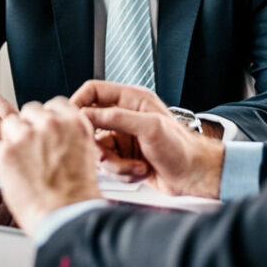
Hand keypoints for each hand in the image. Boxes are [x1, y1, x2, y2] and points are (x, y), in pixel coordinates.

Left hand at [0, 97, 101, 233]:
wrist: (67, 215)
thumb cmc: (77, 195)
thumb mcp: (85, 155)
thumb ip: (69, 139)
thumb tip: (56, 138)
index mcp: (73, 122)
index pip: (55, 104)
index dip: (46, 118)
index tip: (42, 128)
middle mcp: (50, 124)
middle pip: (29, 111)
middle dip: (27, 127)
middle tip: (27, 147)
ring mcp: (27, 136)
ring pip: (8, 124)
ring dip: (9, 139)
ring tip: (13, 159)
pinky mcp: (6, 153)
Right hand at [71, 80, 224, 198]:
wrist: (194, 175)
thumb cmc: (182, 148)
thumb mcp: (150, 128)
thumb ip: (117, 117)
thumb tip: (89, 113)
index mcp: (132, 99)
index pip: (93, 91)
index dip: (79, 103)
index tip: (72, 121)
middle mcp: (125, 116)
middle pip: (91, 124)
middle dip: (98, 145)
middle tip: (106, 155)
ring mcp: (123, 137)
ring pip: (98, 148)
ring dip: (114, 163)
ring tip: (134, 166)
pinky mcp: (124, 157)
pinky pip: (107, 165)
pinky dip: (121, 172)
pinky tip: (139, 171)